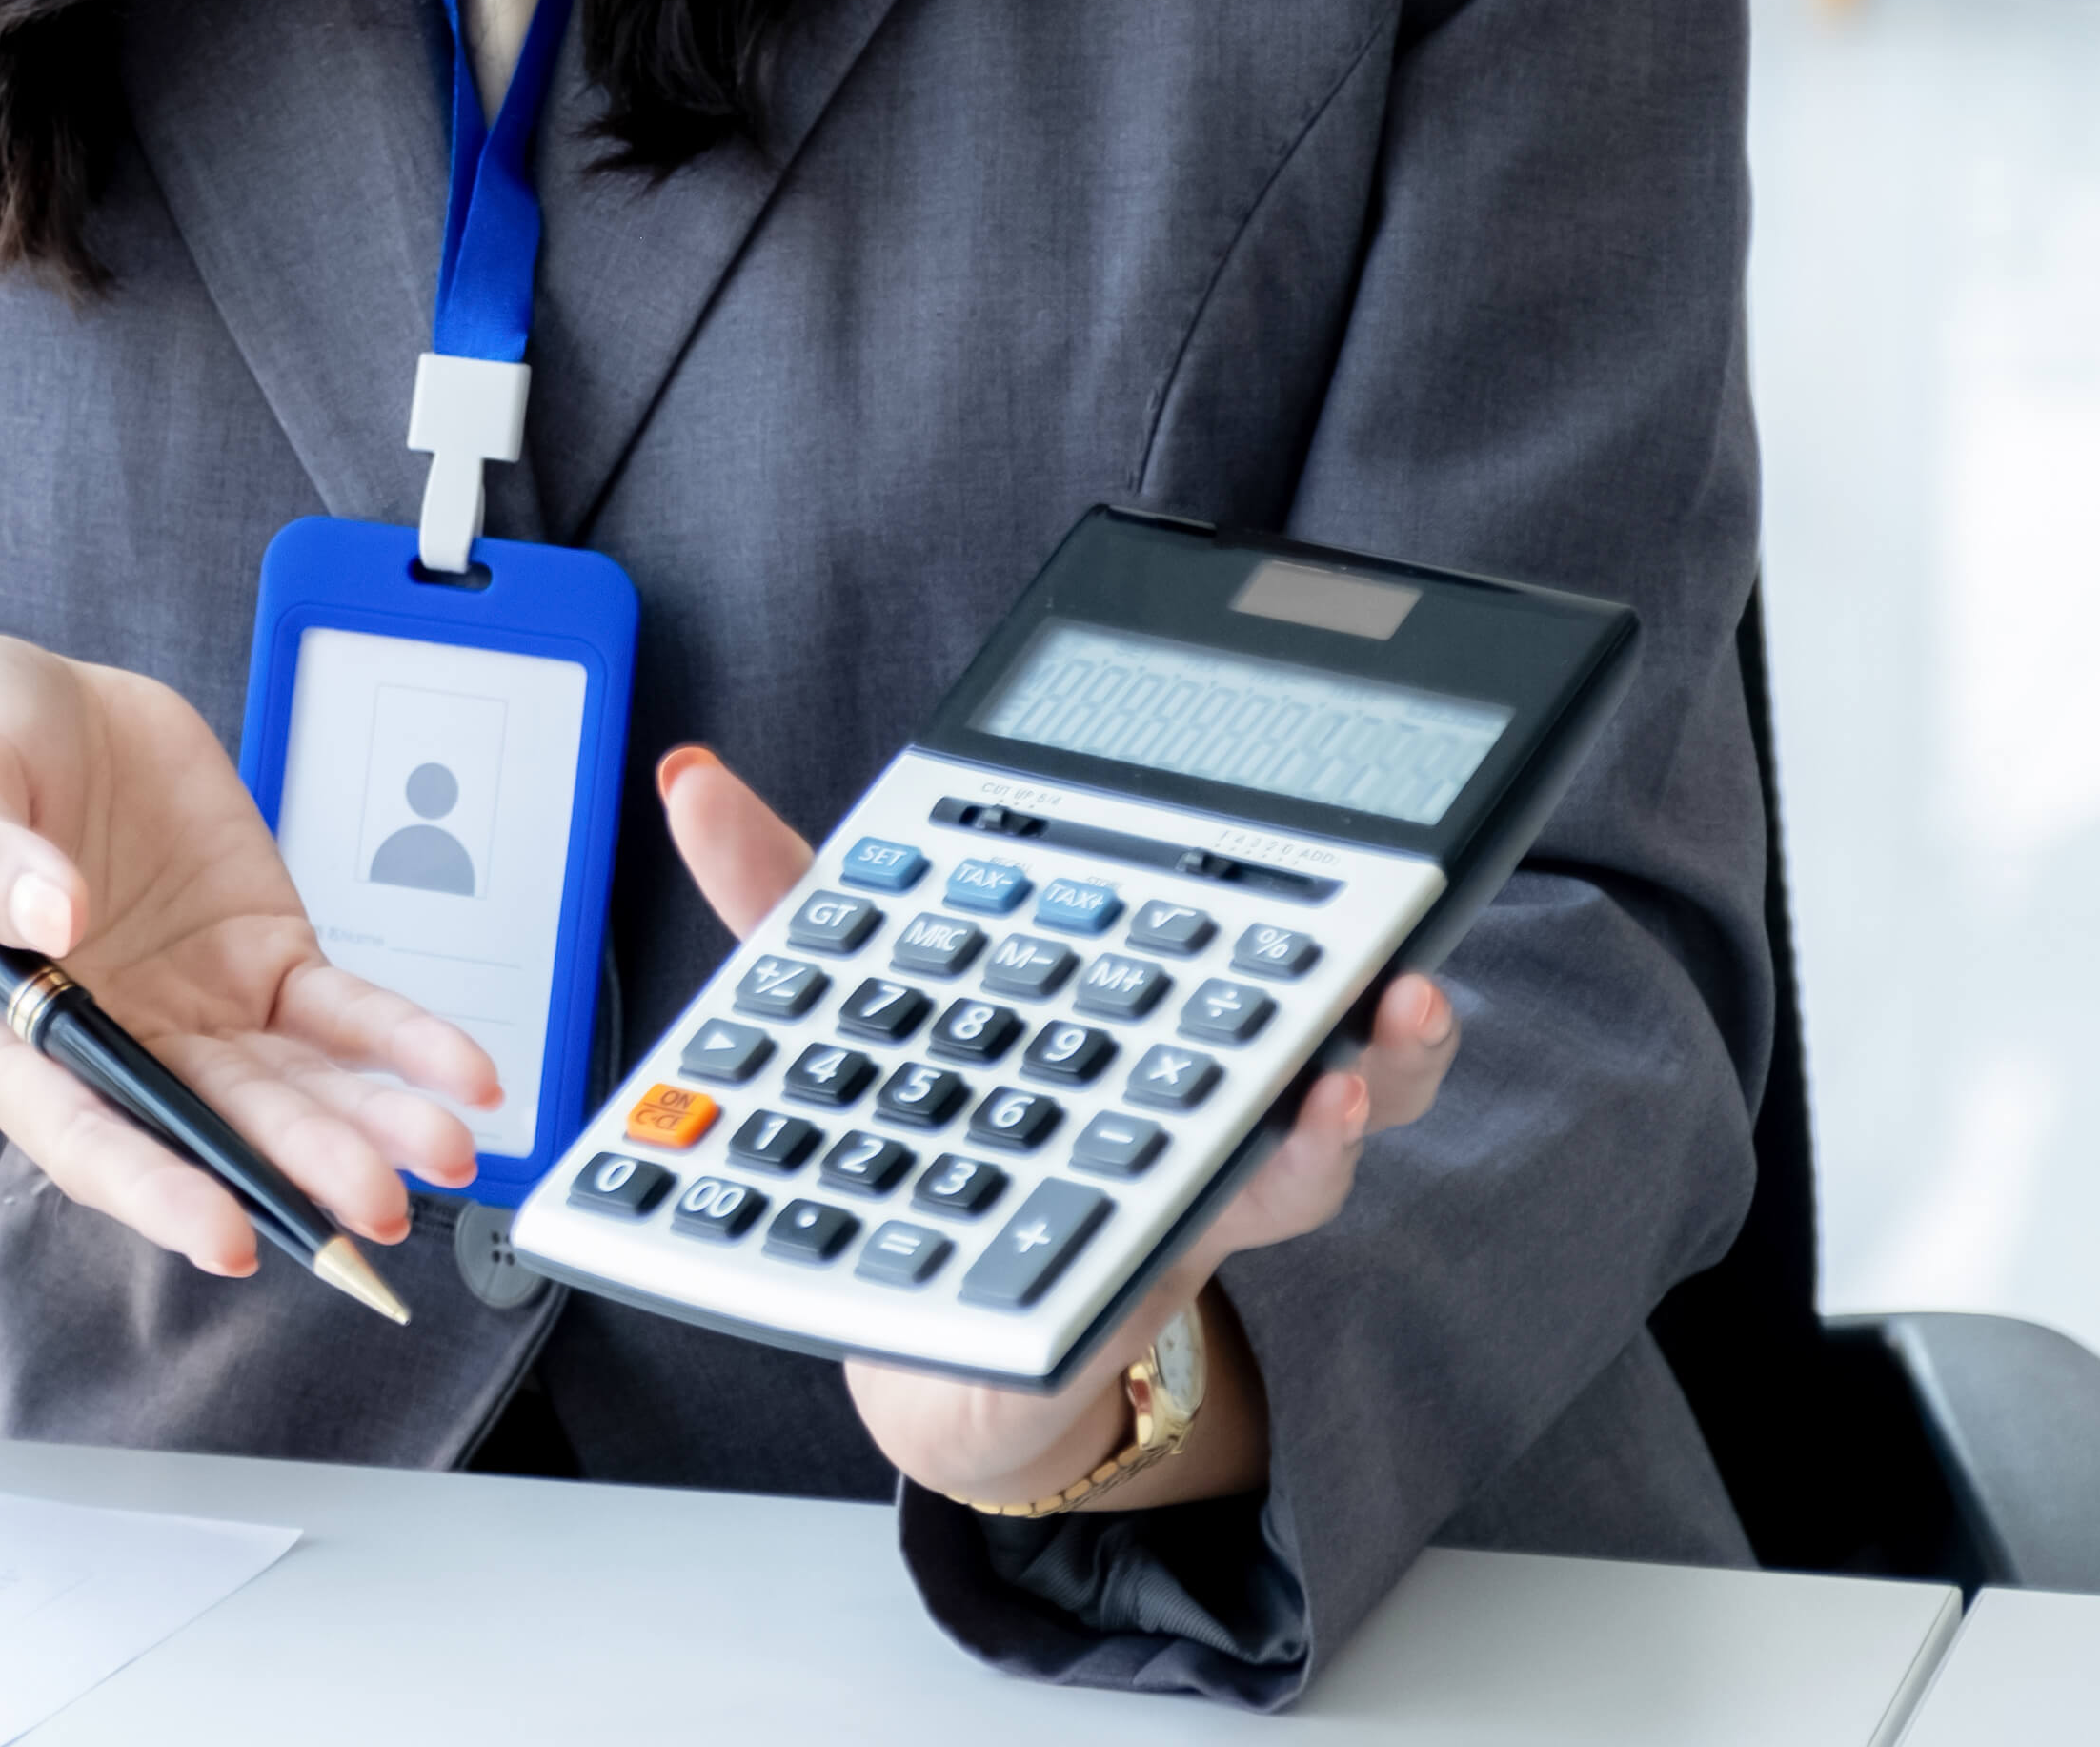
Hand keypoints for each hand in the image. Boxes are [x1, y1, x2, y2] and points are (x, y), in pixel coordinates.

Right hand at [0, 639, 498, 1282]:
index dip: (152, 1188)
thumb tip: (51, 913)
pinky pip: (340, 1016)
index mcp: (7, 1033)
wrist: (33, 714)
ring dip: (366, 1124)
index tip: (223, 1234)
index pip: (80, 1131)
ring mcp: (194, 1012)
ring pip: (288, 1086)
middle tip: (373, 1199)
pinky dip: (404, 1045)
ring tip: (444, 1149)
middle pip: (207, 1125)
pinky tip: (465, 1076)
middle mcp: (110, 1046)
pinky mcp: (261, 960)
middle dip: (294, 1166)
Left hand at [656, 746, 1461, 1512]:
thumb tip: (689, 772)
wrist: (906, 1328)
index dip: (1339, 896)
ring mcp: (1173, 1200)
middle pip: (1336, 1050)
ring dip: (1338, 1125)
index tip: (1376, 846)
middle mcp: (1186, 1103)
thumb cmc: (903, 1133)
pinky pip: (1174, 1264)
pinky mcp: (1122, 1291)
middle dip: (1390, 1020)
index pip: (1260, 938)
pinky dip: (1174, 1246)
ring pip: (1301, 1164)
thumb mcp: (836, 1000)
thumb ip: (786, 896)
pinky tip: (1185, 1227)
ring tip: (1352, 1084)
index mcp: (1140, 1012)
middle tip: (1409, 977)